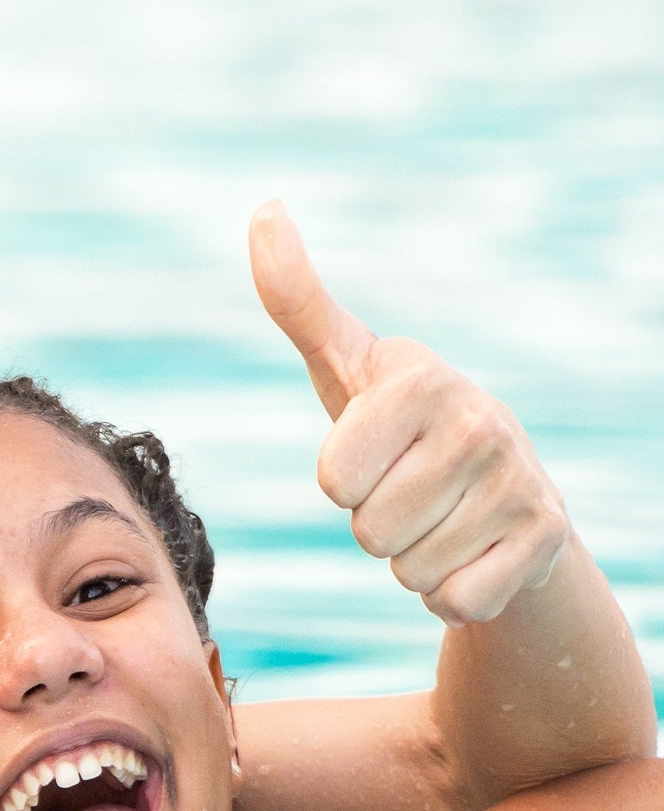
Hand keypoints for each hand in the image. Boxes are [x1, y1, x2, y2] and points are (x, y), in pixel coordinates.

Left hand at [252, 201, 568, 624]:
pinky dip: (451, 591)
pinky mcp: (545, 541)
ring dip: (411, 557)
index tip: (372, 455)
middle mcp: (482, 421)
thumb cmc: (399, 426)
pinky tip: (472, 553)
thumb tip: (265, 210)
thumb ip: (297, 300)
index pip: (334, 478)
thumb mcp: (345, 365)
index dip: (341, 481)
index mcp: (421, 379)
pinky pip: (454, 601)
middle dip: (375, 524)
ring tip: (439, 518)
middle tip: (409, 492)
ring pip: (408, 569)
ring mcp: (521, 482)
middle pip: (369, 529)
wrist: (503, 494)